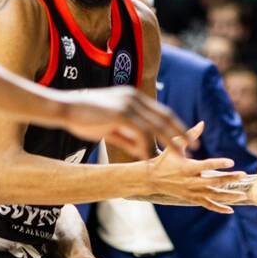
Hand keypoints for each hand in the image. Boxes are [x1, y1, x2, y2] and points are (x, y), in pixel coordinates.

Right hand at [59, 86, 191, 158]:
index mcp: (133, 98)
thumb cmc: (82, 118)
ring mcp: (128, 104)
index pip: (162, 112)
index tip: (187, 138)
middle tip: (194, 147)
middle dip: (181, 134)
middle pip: (165, 117)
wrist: (63, 108)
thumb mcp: (110, 129)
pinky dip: (147, 148)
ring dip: (168, 144)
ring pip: (156, 126)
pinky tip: (149, 159)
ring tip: (176, 158)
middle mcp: (134, 98)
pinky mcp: (121, 113)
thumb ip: (128, 138)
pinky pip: (140, 133)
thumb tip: (144, 152)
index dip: (176, 126)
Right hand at [146, 122, 246, 212]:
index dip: (219, 163)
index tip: (231, 162)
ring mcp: (192, 192)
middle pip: (214, 181)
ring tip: (243, 195)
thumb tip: (202, 123)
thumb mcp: (175, 145)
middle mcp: (191, 181)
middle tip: (243, 175)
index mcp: (188, 167)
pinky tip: (231, 210)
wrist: (152, 179)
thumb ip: (191, 135)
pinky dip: (219, 208)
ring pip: (213, 196)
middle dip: (229, 179)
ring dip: (229, 196)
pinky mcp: (191, 198)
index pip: (206, 165)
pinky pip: (208, 205)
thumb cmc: (164, 160)